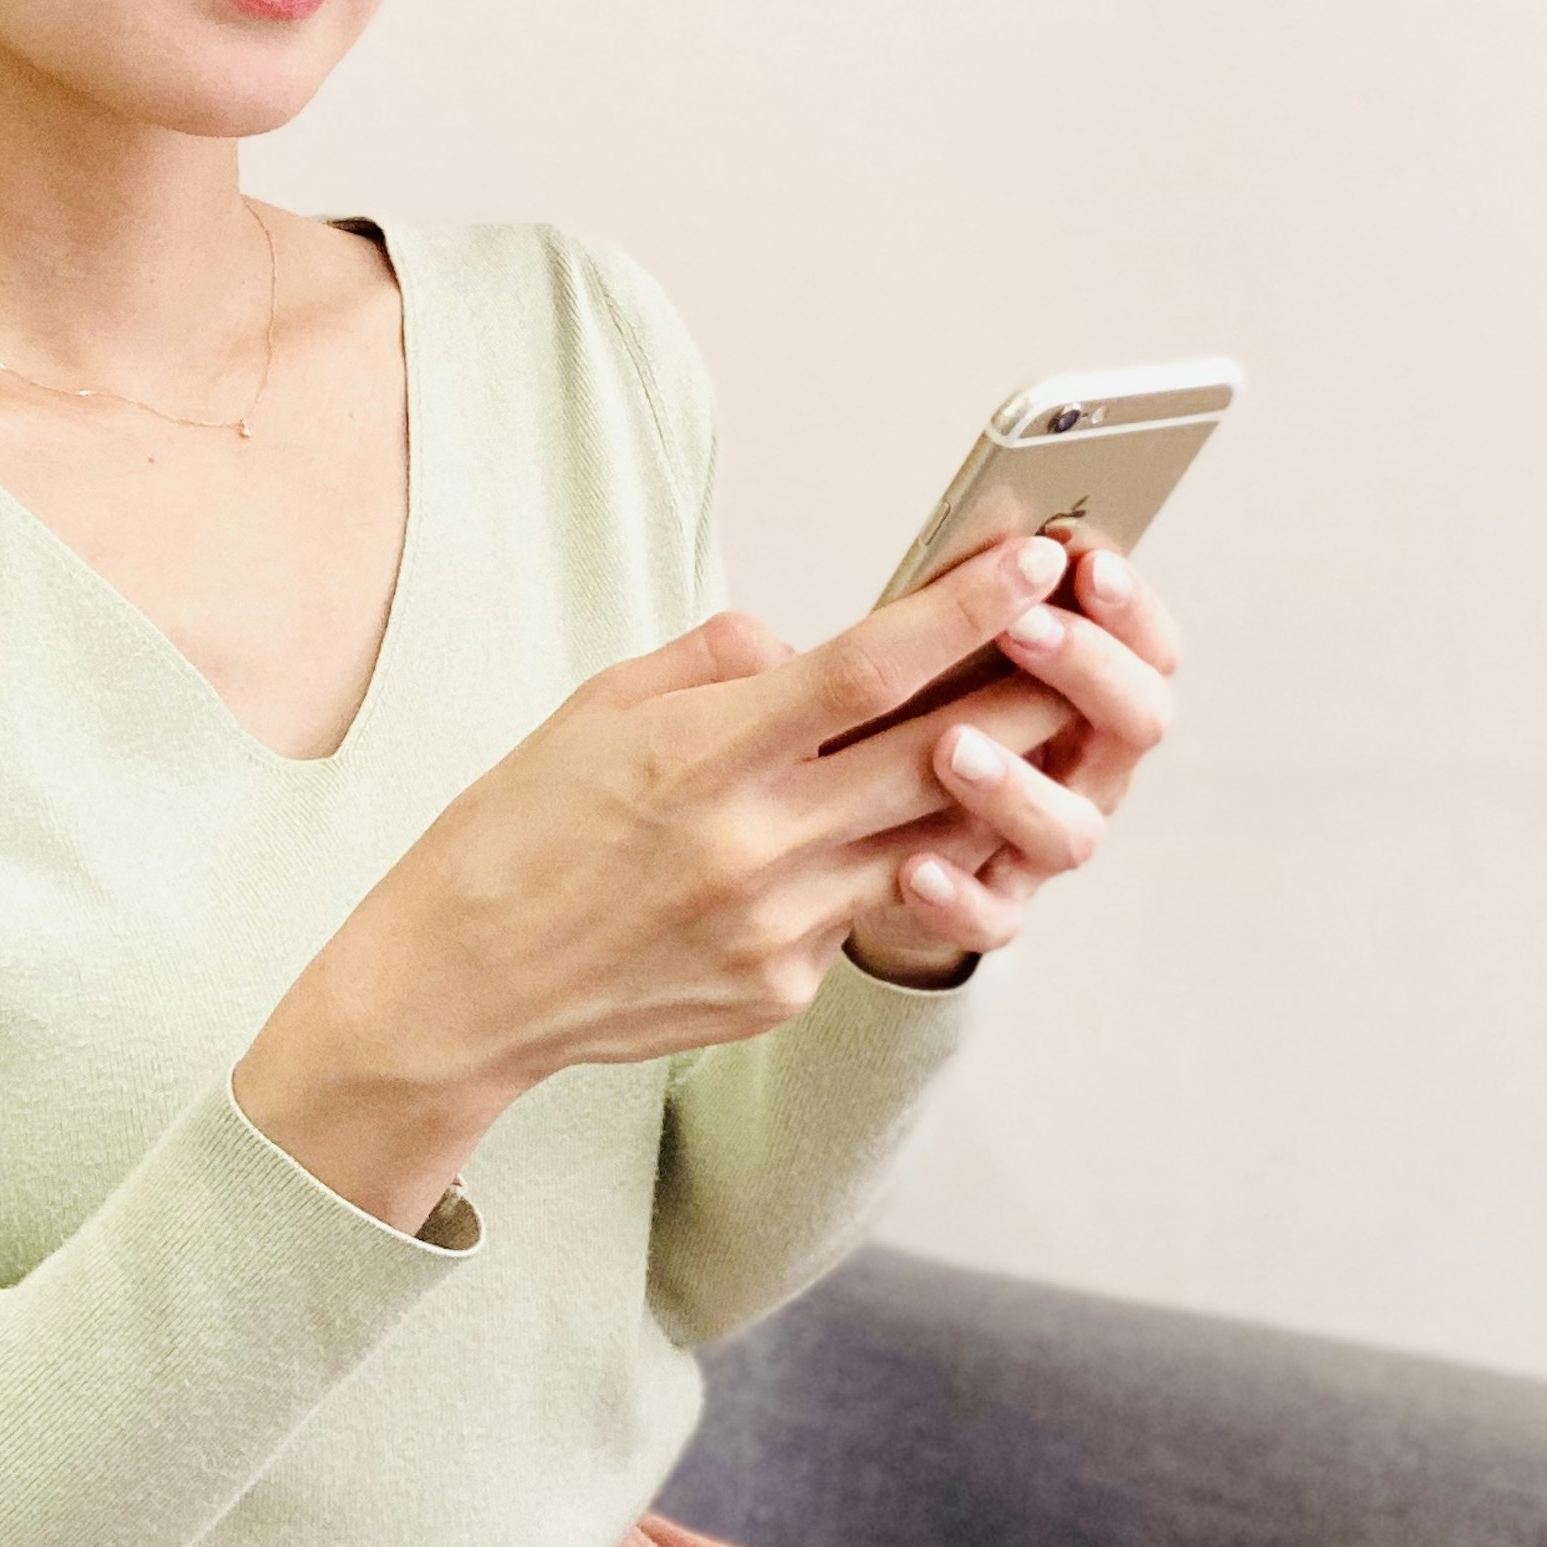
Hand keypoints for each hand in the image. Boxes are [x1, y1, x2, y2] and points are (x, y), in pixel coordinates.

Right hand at [232, 533, 1079, 1225]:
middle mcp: (753, 844)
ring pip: (926, 839)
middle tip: (1085, 638)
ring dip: (987, 782)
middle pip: (935, 757)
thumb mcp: (601, 706)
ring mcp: (777, 927)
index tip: (1034, 558)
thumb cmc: (520, 826)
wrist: (461, 986)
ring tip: (1028, 726)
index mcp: (704, 754)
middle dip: (1026, 692)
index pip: (868, 667)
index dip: (964, 608)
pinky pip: (859, 908)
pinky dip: (881, 861)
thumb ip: (719, 662)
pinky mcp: (783, 988)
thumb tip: (807, 642)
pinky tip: (877, 832)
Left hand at [842, 526, 1183, 981]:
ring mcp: (1045, 843)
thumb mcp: (933, 646)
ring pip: (1073, 830)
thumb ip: (958, 602)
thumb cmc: (909, 708)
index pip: (1150, 646)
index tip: (1086, 559)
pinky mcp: (993, 907)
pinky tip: (913, 867)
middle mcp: (1088, 768)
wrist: (860, 830)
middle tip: (1025, 627)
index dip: (1132, 606)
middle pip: (1137, 724)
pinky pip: (995, 916)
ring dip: (1018, 785)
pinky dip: (960, 895)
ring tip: (950, 747)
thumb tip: (969, 539)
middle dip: (1088, 669)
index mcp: (1092, 692)